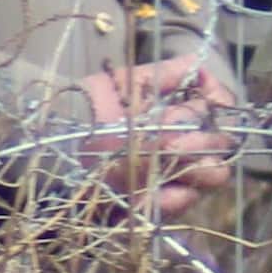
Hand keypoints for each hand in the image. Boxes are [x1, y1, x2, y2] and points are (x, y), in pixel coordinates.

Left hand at [74, 51, 241, 222]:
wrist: (48, 161)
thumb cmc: (82, 117)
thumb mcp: (120, 85)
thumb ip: (164, 74)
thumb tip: (201, 63)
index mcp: (176, 112)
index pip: (221, 105)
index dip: (221, 101)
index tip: (211, 101)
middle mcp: (184, 145)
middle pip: (223, 141)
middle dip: (202, 138)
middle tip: (172, 142)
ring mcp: (175, 177)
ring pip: (214, 173)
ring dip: (190, 166)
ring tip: (160, 163)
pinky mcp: (159, 209)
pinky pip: (183, 202)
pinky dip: (167, 197)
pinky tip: (141, 193)